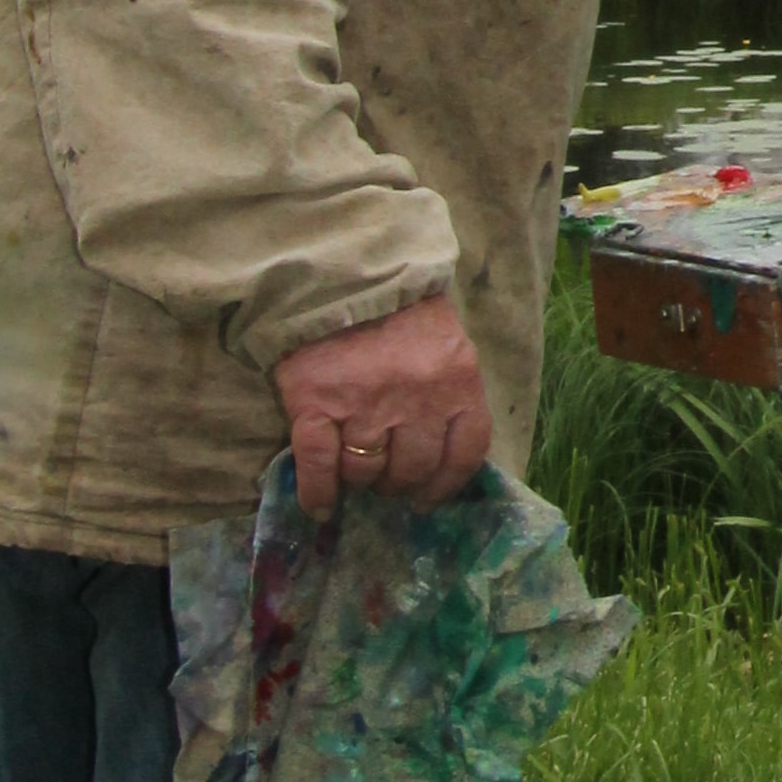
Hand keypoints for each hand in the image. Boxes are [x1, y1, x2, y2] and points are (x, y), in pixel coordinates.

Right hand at [276, 295, 491, 520]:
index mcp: (457, 382)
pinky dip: (317, 492)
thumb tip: (440, 457)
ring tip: (356, 471)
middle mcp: (416, 399)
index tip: (429, 497)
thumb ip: (450, 393)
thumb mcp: (447, 346)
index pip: (465, 453)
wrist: (343, 276)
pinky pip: (318, 467)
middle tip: (386, 479)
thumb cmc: (402, 312)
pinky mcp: (316, 405)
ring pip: (365, 472)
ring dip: (360, 480)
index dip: (446, 484)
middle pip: (412, 469)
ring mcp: (365, 404)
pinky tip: (319, 505)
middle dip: (399, 483)